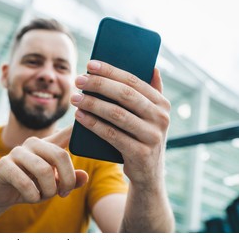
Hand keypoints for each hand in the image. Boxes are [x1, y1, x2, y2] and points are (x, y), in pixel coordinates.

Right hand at [0, 126, 88, 208]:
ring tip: (45, 196)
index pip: (67, 132)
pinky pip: (25, 182)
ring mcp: (17, 152)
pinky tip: (32, 197)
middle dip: (67, 180)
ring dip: (49, 190)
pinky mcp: (4, 165)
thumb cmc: (32, 186)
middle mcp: (33, 143)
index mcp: (48, 144)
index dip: (79, 127)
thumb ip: (70, 181)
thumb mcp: (55, 185)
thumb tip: (84, 176)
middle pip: (60, 155)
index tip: (86, 118)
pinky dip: (33, 195)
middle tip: (64, 193)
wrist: (2, 195)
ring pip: (44, 170)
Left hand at [71, 60, 169, 186]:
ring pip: (117, 114)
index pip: (133, 81)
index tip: (90, 65)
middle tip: (78, 80)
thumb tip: (152, 67)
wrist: (148, 174)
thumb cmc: (142, 138)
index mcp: (162, 104)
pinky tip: (80, 116)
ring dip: (93, 104)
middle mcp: (161, 118)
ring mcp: (152, 136)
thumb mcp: (151, 117)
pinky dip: (93, 124)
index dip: (111, 71)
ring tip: (75, 98)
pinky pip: (112, 135)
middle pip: (125, 95)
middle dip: (99, 85)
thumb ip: (153, 93)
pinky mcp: (141, 153)